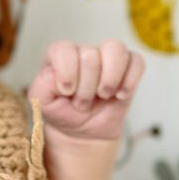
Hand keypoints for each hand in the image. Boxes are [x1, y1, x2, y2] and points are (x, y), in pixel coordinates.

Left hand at [27, 40, 144, 140]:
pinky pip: (137, 61)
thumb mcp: (42, 101)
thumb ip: (43, 85)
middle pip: (90, 56)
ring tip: (103, 95)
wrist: (82, 130)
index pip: (64, 50)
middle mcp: (83, 51)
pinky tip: (120, 95)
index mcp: (59, 55)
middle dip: (86, 87)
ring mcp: (107, 57)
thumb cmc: (61, 111)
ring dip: (109, 79)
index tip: (66, 92)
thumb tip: (57, 74)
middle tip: (82, 103)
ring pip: (115, 49)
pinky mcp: (128, 68)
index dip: (67, 73)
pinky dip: (130, 80)